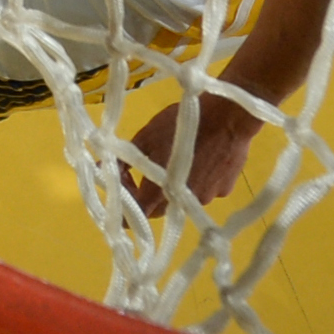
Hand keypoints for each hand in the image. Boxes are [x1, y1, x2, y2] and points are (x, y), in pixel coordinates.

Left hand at [120, 96, 256, 214]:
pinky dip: (197, 180)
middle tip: (139, 175)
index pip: (136, 217)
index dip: (124, 209)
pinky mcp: (225, 189)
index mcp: (160, 192)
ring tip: (173, 162)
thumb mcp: (144, 136)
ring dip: (172, 188)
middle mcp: (183, 203)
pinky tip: (199, 159)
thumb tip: (106, 167)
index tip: (120, 193)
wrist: (227, 116)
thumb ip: (125, 158)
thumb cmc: (179, 124)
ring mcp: (208, 198)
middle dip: (145, 196)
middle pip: (158, 210)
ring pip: (182, 200)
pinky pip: (205, 190)